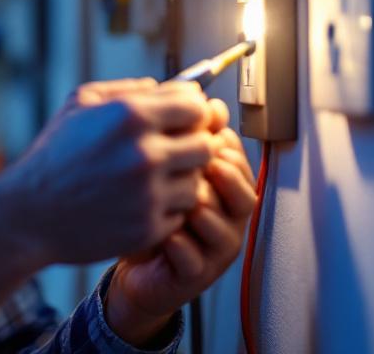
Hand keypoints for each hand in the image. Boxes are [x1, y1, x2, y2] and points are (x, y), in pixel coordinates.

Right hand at [0, 78, 214, 266]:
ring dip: (181, 180)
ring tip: (153, 179)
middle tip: (172, 151)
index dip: (192, 112)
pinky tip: (141, 202)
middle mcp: (145, 153)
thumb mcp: (80, 103)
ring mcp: (148, 194)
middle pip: (206, 144)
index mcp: (131, 115)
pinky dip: (167, 209)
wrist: (29, 213)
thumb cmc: (54, 154)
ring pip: (197, 181)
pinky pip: (181, 213)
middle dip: (192, 145)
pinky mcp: (148, 227)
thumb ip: (126, 89)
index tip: (182, 120)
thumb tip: (165, 86)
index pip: (196, 106)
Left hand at [105, 98, 256, 345]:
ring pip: (223, 226)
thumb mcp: (162, 166)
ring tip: (183, 200)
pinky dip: (179, 243)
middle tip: (198, 165)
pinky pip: (194, 259)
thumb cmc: (149, 209)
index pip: (236, 159)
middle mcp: (226, 218)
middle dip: (220, 176)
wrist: (131, 260)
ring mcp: (214, 249)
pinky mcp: (194, 275)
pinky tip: (165, 233)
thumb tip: (194, 98)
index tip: (198, 134)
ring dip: (202, 209)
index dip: (220, 146)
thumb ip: (179, 136)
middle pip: (242, 192)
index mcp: (222, 187)